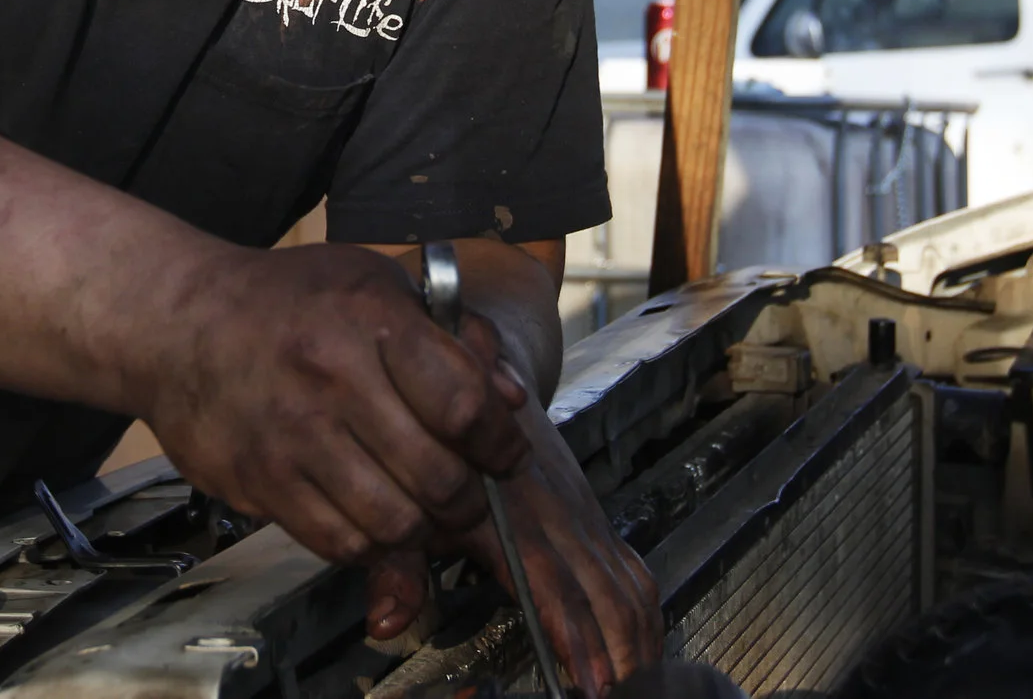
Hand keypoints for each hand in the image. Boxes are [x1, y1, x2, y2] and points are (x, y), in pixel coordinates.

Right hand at [141, 243, 531, 565]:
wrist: (176, 321)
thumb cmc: (285, 300)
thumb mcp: (374, 283)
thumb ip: (452, 336)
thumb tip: (510, 396)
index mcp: (370, 319)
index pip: (465, 404)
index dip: (500, 443)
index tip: (504, 454)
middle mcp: (331, 378)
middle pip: (438, 477)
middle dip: (469, 500)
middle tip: (469, 495)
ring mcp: (291, 436)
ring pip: (394, 523)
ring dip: (424, 531)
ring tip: (424, 511)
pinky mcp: (258, 482)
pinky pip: (339, 543)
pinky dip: (371, 545)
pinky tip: (373, 517)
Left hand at [364, 401, 660, 698]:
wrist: (490, 367)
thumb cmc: (439, 438)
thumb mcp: (404, 497)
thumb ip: (396, 565)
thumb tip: (386, 623)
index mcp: (508, 517)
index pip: (548, 584)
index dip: (572, 634)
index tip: (589, 681)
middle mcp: (555, 517)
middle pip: (600, 594)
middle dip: (616, 653)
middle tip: (620, 697)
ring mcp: (581, 516)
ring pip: (625, 585)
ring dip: (635, 640)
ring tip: (639, 687)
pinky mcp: (594, 518)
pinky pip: (632, 570)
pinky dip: (645, 614)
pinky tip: (646, 651)